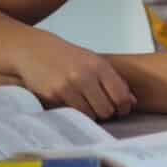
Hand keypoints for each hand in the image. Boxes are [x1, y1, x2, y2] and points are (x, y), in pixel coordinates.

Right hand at [15, 41, 136, 119]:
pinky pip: (72, 115)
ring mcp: (68, 87)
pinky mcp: (52, 96)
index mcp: (99, 66)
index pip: (121, 95)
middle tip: (104, 110)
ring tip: (88, 107)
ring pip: (90, 115)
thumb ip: (114, 80)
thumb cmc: (69, 57)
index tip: (122, 110)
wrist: (35, 50)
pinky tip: (74, 106)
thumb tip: (132, 102)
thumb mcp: (95, 62)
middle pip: (107, 109)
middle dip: (108, 113)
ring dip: (91, 115)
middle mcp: (85, 76)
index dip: (124, 107)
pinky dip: (76, 114)